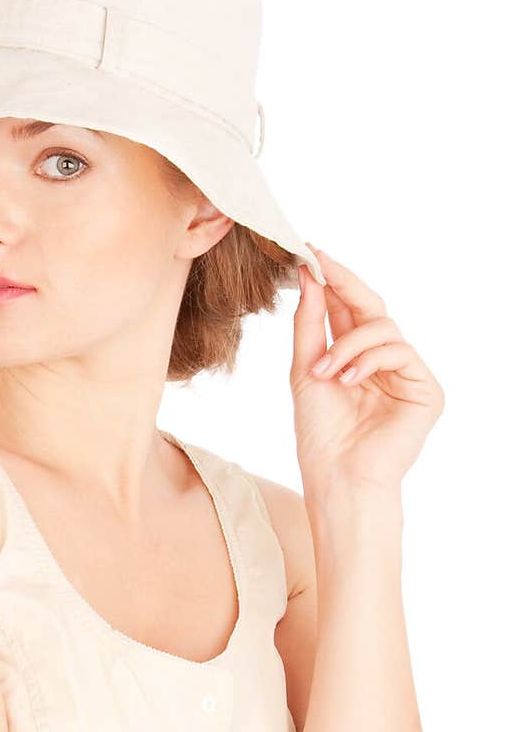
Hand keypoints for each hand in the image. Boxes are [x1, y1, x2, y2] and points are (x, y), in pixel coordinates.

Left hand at [291, 245, 444, 498]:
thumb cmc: (319, 433)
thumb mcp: (305, 369)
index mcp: (355, 357)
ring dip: (348, 343)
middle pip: (371, 308)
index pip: (347, 310)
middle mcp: (383, 362)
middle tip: (320, 264)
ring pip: (383, 328)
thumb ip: (310, 323)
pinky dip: (368, 360)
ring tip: (324, 371)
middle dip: (344, 284)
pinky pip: (399, 351)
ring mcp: (407, 375)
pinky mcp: (426, 390)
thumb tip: (311, 276)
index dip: (332, 281)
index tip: (311, 254)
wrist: (336, 476)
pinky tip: (348, 380)